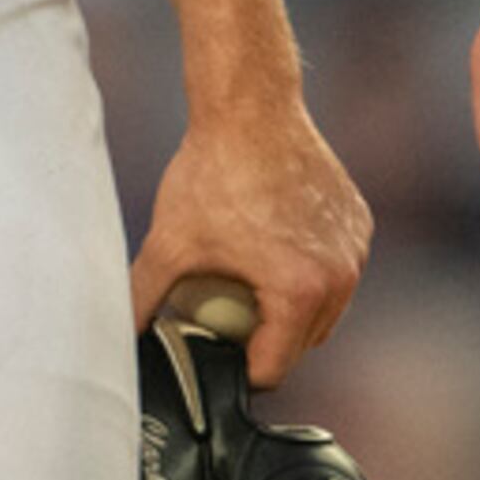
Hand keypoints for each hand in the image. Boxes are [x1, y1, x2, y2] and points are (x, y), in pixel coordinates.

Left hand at [127, 99, 369, 388]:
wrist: (251, 109)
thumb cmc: (213, 173)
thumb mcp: (169, 244)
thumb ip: (142, 298)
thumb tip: (120, 336)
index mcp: (299, 293)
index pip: (272, 369)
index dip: (237, 370)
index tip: (214, 352)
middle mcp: (339, 277)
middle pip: (302, 345)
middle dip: (265, 344)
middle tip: (227, 318)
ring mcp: (354, 250)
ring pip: (324, 312)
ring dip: (292, 314)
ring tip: (250, 291)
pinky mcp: (359, 225)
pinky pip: (337, 272)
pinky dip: (312, 274)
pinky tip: (274, 252)